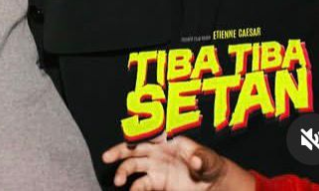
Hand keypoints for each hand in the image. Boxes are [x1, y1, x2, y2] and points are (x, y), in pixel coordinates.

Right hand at [101, 137, 250, 190]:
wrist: (212, 184)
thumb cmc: (211, 165)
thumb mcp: (210, 161)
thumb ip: (203, 159)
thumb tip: (195, 160)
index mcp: (169, 139)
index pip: (150, 133)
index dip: (139, 133)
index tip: (129, 138)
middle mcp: (158, 151)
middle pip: (135, 148)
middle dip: (120, 150)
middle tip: (107, 157)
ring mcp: (156, 167)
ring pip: (134, 165)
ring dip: (123, 171)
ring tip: (117, 180)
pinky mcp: (157, 182)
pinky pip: (142, 184)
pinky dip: (135, 188)